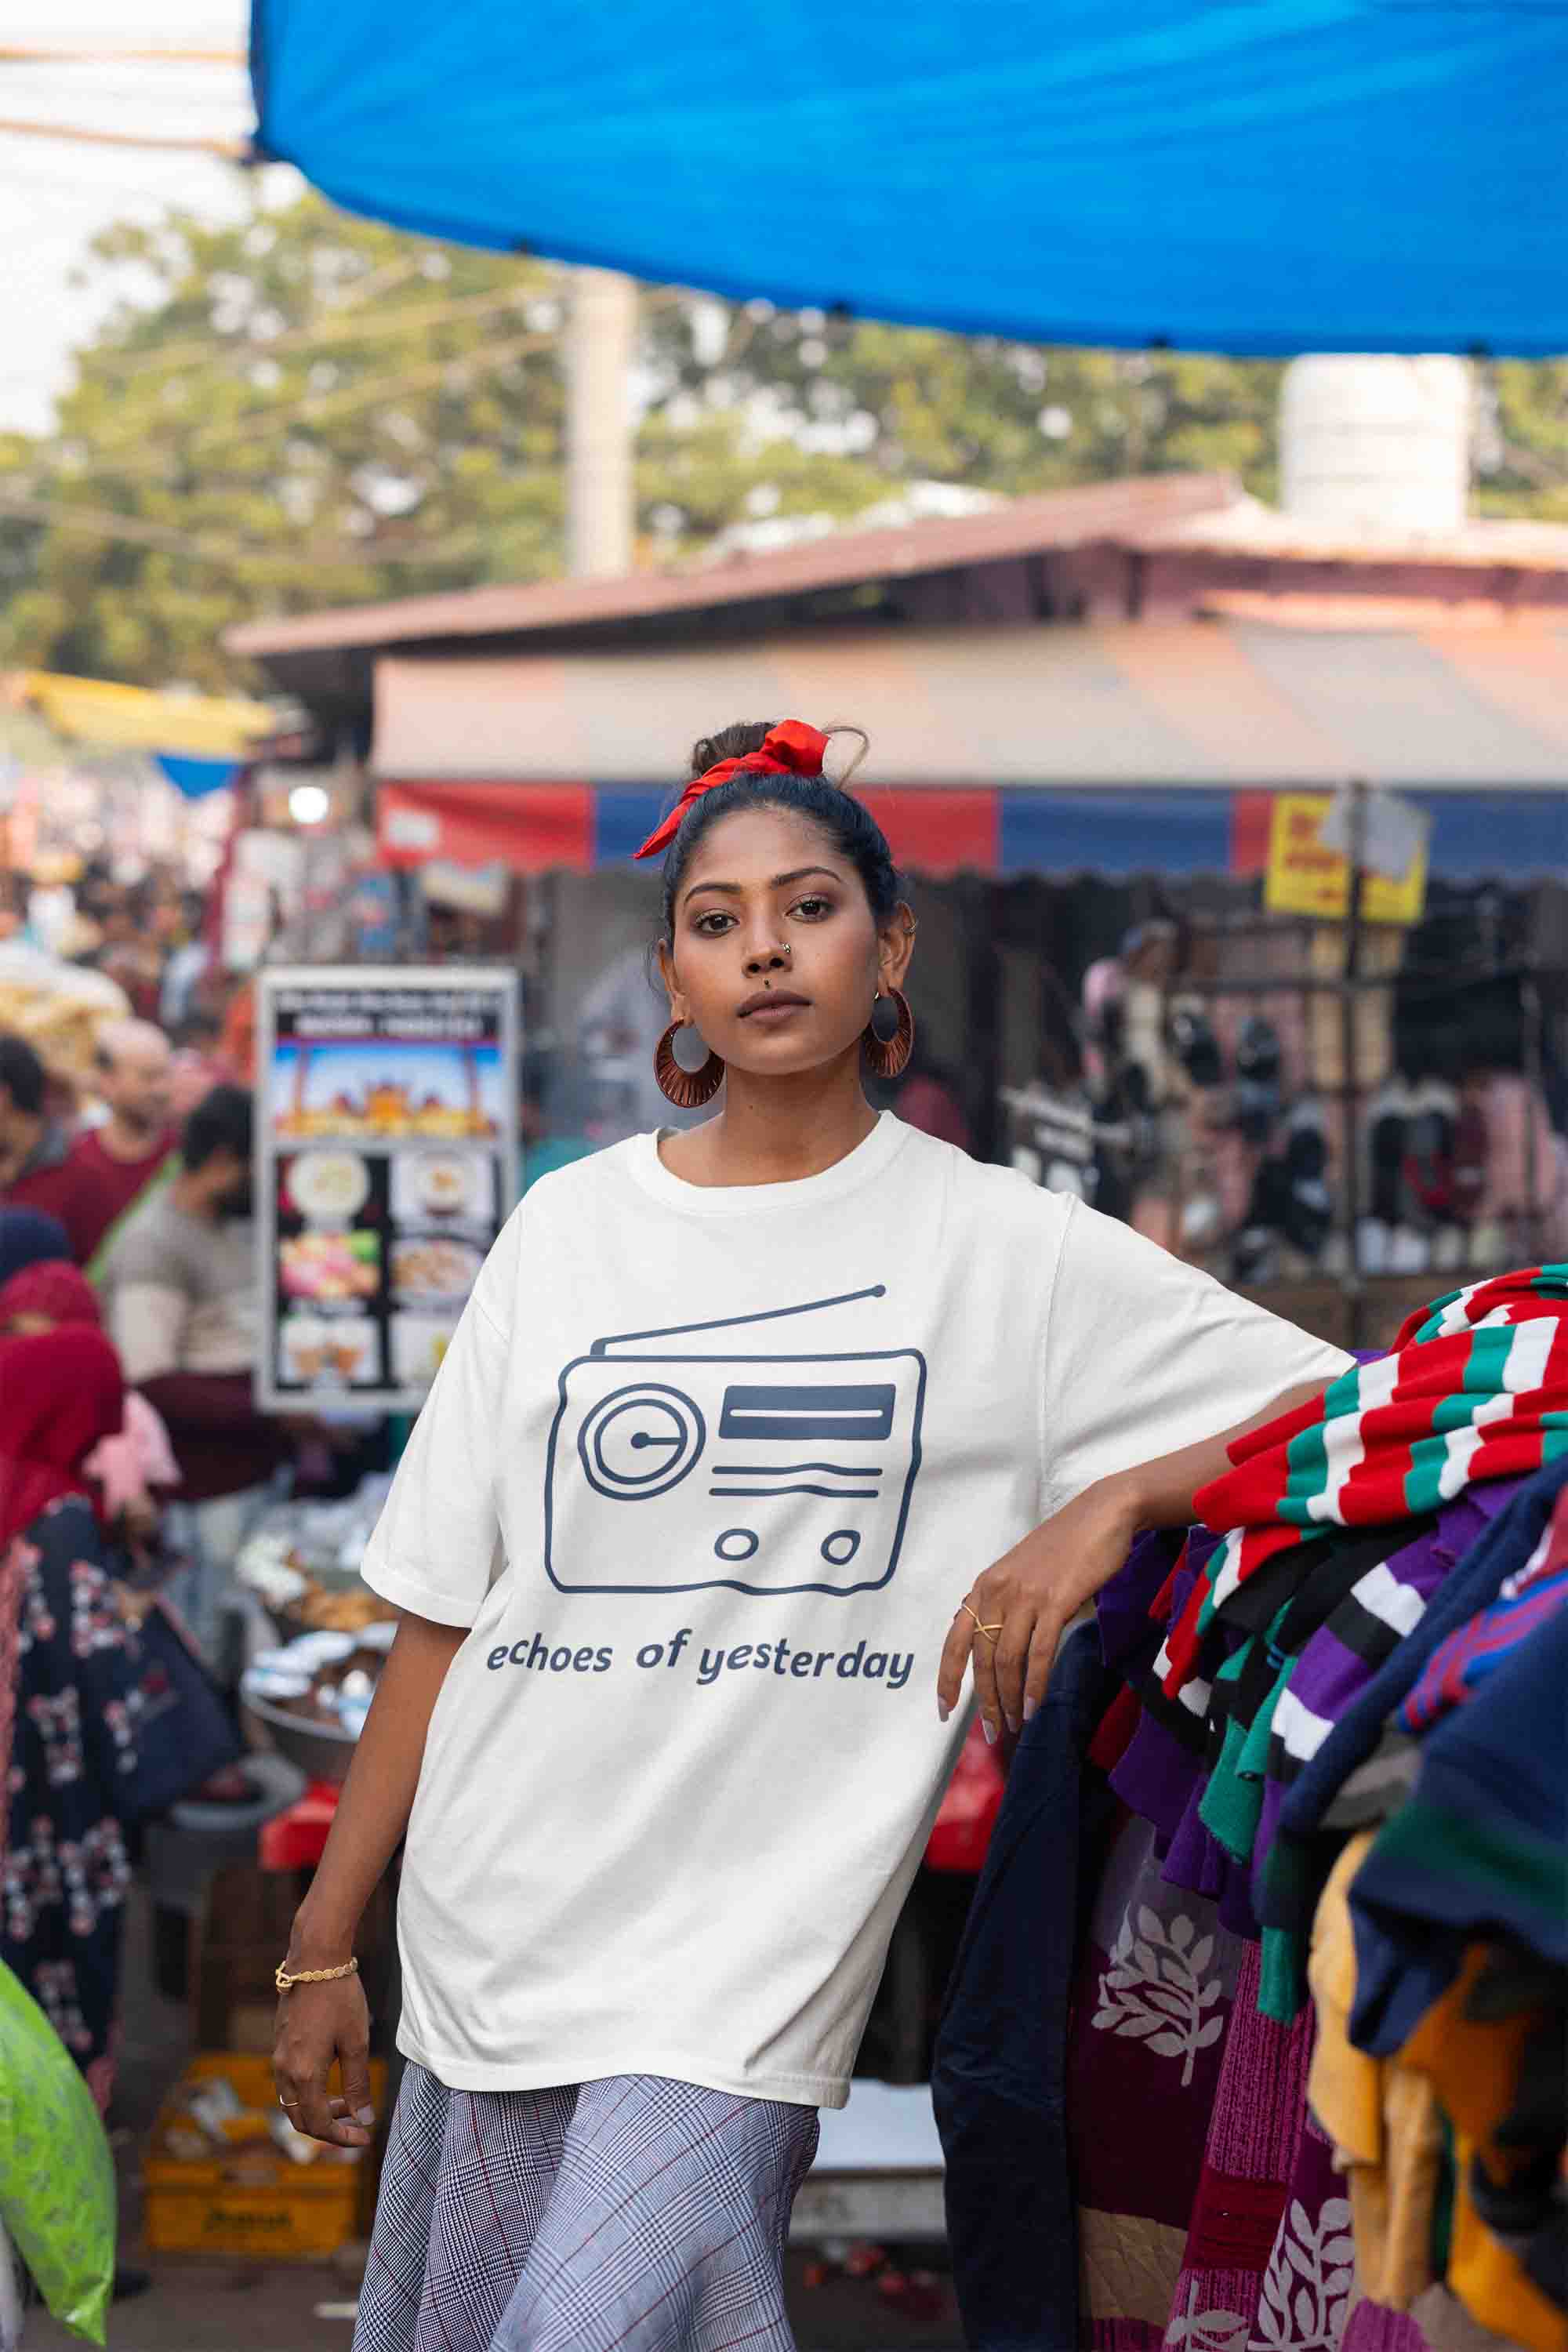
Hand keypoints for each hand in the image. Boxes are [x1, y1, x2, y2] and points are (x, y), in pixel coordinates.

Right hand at [273, 1970, 375, 2148]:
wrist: (315, 1959)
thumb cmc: (340, 1997)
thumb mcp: (356, 2042)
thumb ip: (358, 2084)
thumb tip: (364, 2118)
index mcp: (304, 2074)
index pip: (318, 2124)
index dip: (341, 2137)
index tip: (364, 2138)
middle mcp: (284, 2070)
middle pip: (300, 2119)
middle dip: (328, 2128)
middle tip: (356, 2125)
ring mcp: (278, 2056)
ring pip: (292, 2102)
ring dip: (317, 2110)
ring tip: (346, 2102)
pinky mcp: (280, 2044)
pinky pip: (288, 2082)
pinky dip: (308, 2092)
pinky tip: (331, 2078)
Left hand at [936, 1474, 1141, 1741]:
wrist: (1101, 1515)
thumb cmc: (1065, 1547)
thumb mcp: (1021, 1573)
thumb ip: (1004, 1605)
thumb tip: (990, 1646)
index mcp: (985, 1586)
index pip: (954, 1640)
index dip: (947, 1678)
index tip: (944, 1710)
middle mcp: (997, 1591)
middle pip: (982, 1658)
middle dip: (985, 1700)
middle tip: (993, 1731)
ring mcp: (1025, 1595)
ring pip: (1007, 1660)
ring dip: (1009, 1698)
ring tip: (1015, 1723)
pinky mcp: (1055, 1601)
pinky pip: (1038, 1652)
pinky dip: (1034, 1684)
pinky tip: (1034, 1705)